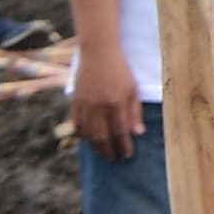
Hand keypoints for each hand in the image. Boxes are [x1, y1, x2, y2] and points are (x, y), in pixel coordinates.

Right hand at [72, 41, 143, 160]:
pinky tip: (88, 140)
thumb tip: (138, 133)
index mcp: (116, 103)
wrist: (98, 54)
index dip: (124, 146)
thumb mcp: (133, 89)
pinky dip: (82, 135)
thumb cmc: (120, 71)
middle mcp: (99, 106)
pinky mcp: (75, 102)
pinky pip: (77, 124)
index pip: (120, 132)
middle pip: (102, 136)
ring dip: (95, 146)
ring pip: (88, 133)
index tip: (127, 155)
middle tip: (114, 159)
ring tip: (103, 152)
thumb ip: (135, 112)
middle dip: (109, 151)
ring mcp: (85, 105)